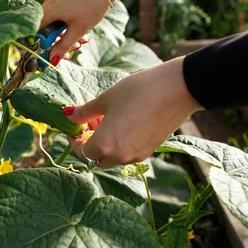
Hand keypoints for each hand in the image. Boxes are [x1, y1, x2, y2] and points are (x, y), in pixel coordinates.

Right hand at [41, 0, 131, 62]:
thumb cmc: (91, 5)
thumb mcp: (78, 30)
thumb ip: (63, 46)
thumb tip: (52, 60)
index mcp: (46, 11)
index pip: (36, 34)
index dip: (44, 48)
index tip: (55, 56)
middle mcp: (46, 3)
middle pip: (46, 30)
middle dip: (60, 43)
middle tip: (74, 49)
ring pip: (55, 23)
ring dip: (67, 35)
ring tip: (83, 40)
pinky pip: (60, 14)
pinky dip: (69, 24)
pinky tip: (82, 29)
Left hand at [63, 57, 202, 167]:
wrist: (177, 89)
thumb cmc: (137, 91)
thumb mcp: (106, 99)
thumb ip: (85, 112)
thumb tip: (69, 115)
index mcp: (105, 145)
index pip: (81, 152)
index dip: (74, 139)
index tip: (73, 125)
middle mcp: (120, 156)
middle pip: (96, 158)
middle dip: (89, 142)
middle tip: (90, 121)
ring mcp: (138, 155)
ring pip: (113, 157)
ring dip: (105, 143)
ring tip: (107, 118)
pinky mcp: (151, 150)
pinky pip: (128, 152)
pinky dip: (120, 143)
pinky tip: (123, 122)